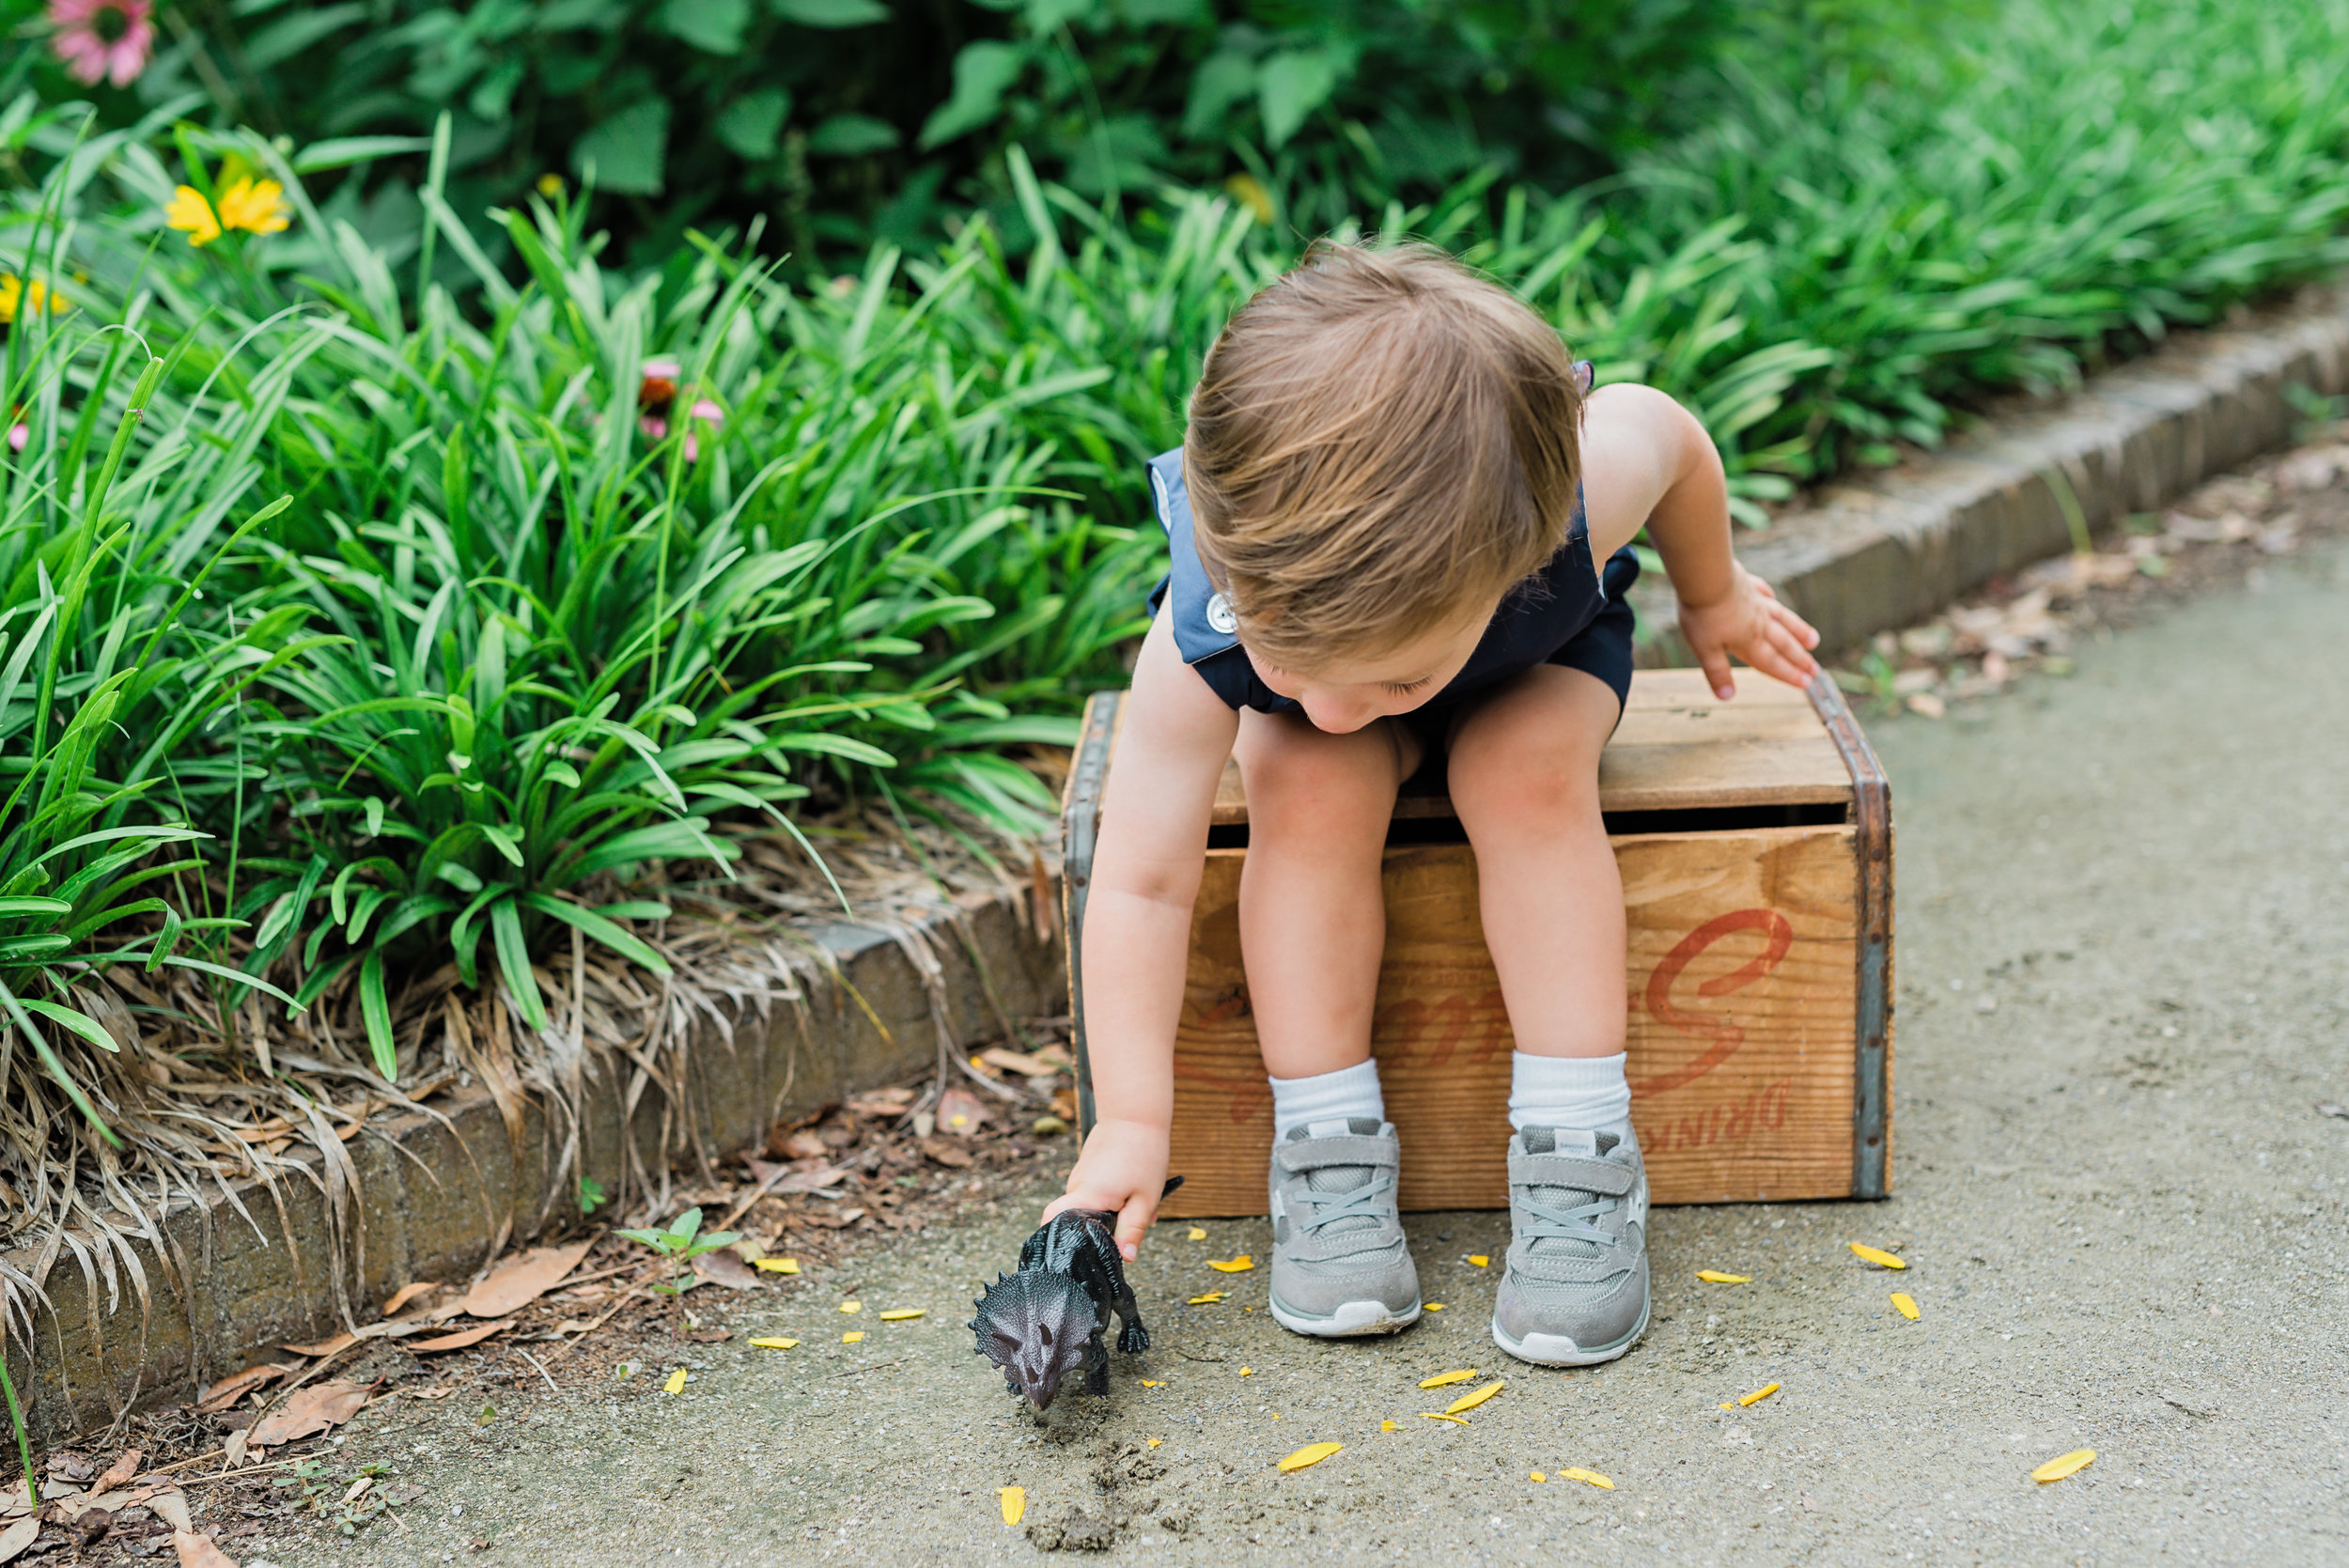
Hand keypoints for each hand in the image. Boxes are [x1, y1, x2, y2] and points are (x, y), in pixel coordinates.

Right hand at [1042, 1116, 1169, 1261]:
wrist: (1135, 1112)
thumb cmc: (1142, 1153)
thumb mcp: (1145, 1199)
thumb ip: (1133, 1230)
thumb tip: (1126, 1258)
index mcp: (1087, 1197)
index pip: (1054, 1224)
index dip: (1062, 1241)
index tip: (1082, 1252)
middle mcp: (1076, 1187)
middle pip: (1079, 1220)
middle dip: (1104, 1228)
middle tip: (1132, 1221)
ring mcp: (1080, 1175)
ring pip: (1091, 1205)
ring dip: (1114, 1208)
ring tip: (1141, 1196)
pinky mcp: (1087, 1168)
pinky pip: (1096, 1191)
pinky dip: (1114, 1194)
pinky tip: (1134, 1184)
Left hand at [1677, 563, 1820, 698]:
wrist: (1706, 576)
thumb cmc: (1703, 614)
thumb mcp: (1705, 649)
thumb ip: (1718, 673)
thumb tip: (1727, 698)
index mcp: (1749, 641)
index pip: (1772, 663)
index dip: (1789, 675)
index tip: (1807, 684)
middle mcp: (1758, 623)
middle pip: (1783, 644)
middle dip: (1800, 659)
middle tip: (1816, 671)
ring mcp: (1756, 602)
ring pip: (1783, 619)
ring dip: (1799, 631)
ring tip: (1813, 641)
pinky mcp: (1748, 584)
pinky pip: (1765, 594)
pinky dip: (1772, 600)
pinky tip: (1775, 600)